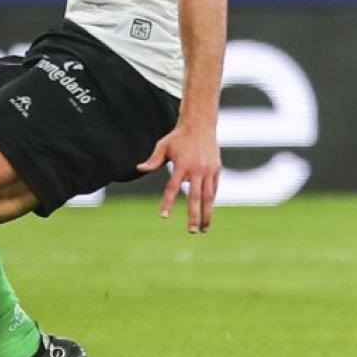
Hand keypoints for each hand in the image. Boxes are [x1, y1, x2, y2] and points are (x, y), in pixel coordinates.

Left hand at [139, 118, 220, 232]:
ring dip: (207, 213)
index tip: (164, 216)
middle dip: (194, 216)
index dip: (168, 202)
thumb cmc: (178, 137)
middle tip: (191, 231)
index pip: (173, 187)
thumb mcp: (163, 145)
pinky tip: (208, 212)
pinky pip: (214, 188)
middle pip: (195, 197)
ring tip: (204, 229)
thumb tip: (139, 169)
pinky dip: (211, 201)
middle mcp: (197, 169)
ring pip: (209, 196)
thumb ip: (153, 160)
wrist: (200, 124)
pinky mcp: (217, 169)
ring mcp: (209, 170)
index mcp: (182, 165)